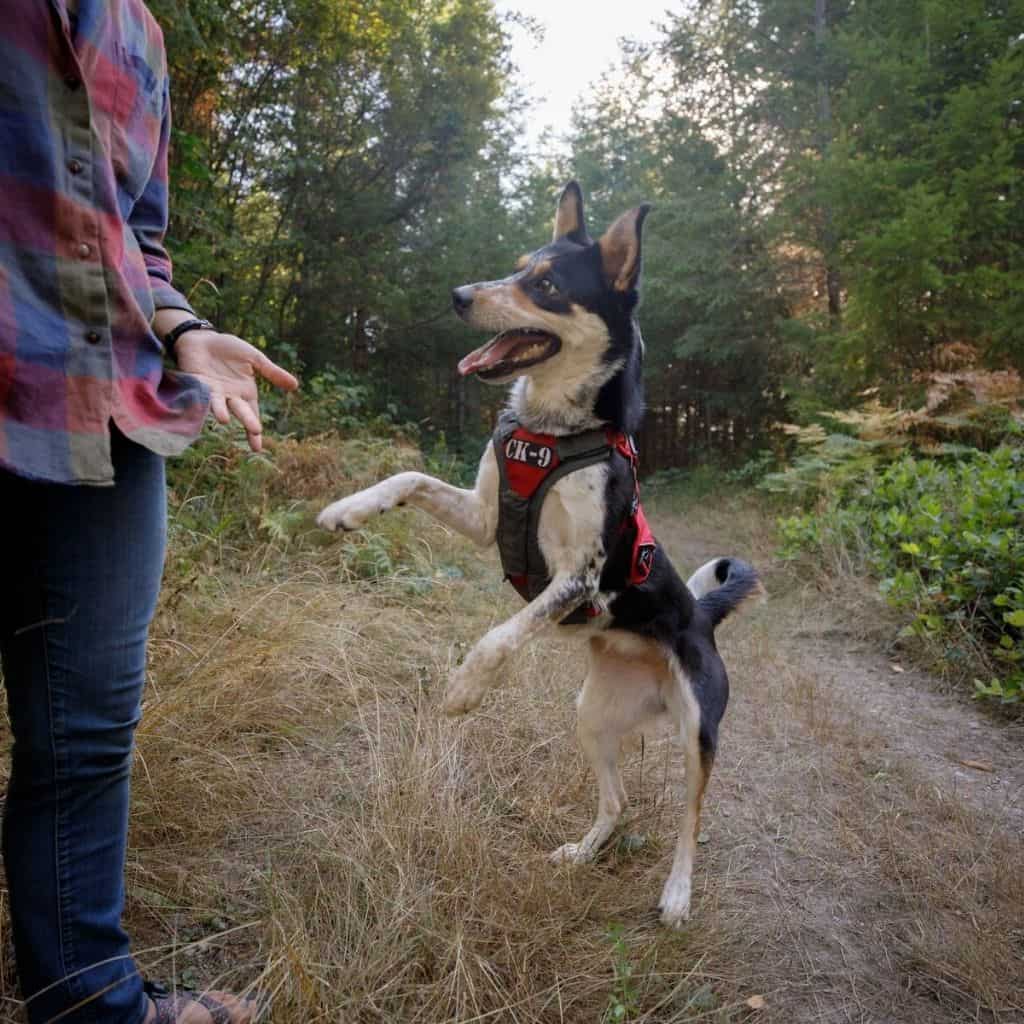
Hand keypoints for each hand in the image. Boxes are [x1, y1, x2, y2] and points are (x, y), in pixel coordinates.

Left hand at [174, 330, 297, 451]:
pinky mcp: (196, 383)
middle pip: (240, 411)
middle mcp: (229, 396)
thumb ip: (272, 372)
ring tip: (224, 419)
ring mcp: (212, 391)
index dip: (254, 431)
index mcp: (245, 393)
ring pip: (218, 404)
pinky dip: (198, 398)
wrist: (203, 338)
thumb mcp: (255, 358)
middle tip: (255, 430)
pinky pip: (198, 391)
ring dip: (220, 411)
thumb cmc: (229, 350)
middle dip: (247, 421)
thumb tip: (295, 385)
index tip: (257, 447)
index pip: (252, 415)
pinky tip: (200, 404)